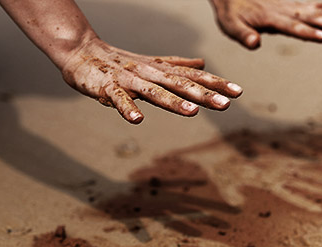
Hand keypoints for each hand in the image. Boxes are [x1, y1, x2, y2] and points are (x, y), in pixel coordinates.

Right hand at [62, 38, 242, 123]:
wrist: (83, 52)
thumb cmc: (121, 62)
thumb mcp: (153, 63)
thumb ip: (178, 65)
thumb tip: (203, 64)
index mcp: (162, 70)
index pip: (193, 78)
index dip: (216, 84)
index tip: (238, 92)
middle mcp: (150, 73)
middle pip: (180, 85)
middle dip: (203, 95)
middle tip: (226, 104)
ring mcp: (129, 80)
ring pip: (154, 91)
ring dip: (173, 102)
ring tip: (192, 112)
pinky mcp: (107, 88)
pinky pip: (118, 99)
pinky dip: (127, 108)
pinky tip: (137, 119)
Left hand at [210, 0, 321, 48]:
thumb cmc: (231, 13)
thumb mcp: (231, 26)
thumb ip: (243, 35)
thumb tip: (255, 44)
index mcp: (272, 19)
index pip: (294, 27)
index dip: (308, 33)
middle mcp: (287, 10)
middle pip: (315, 17)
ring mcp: (294, 5)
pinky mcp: (296, 3)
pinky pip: (320, 3)